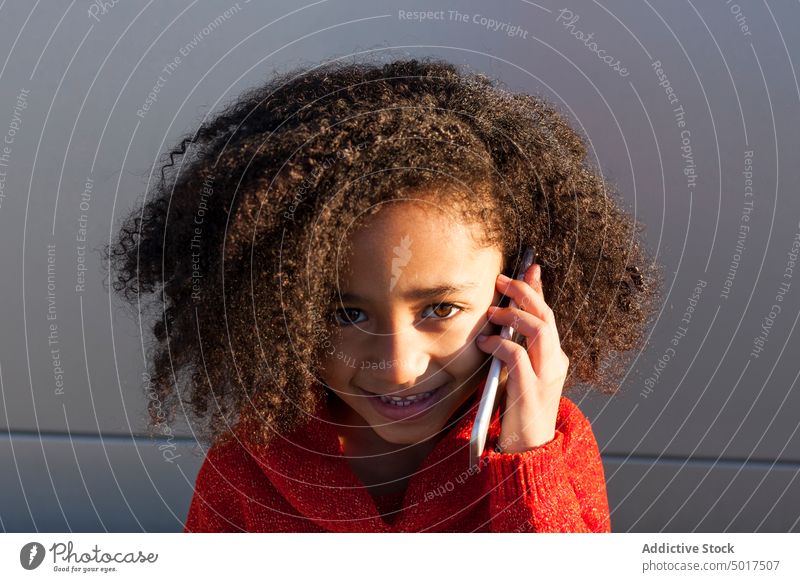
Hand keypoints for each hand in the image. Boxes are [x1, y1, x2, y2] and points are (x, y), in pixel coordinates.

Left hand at [476, 263, 568, 451]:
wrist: (529, 450)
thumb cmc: (518, 411)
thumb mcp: (517, 374)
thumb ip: (512, 350)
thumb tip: (496, 325)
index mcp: (553, 358)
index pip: (548, 315)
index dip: (538, 289)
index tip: (529, 267)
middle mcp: (555, 363)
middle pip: (546, 317)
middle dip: (526, 292)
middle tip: (503, 279)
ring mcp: (547, 377)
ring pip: (539, 331)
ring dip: (515, 316)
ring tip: (493, 311)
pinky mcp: (531, 392)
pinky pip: (518, 358)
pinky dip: (501, 345)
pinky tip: (485, 344)